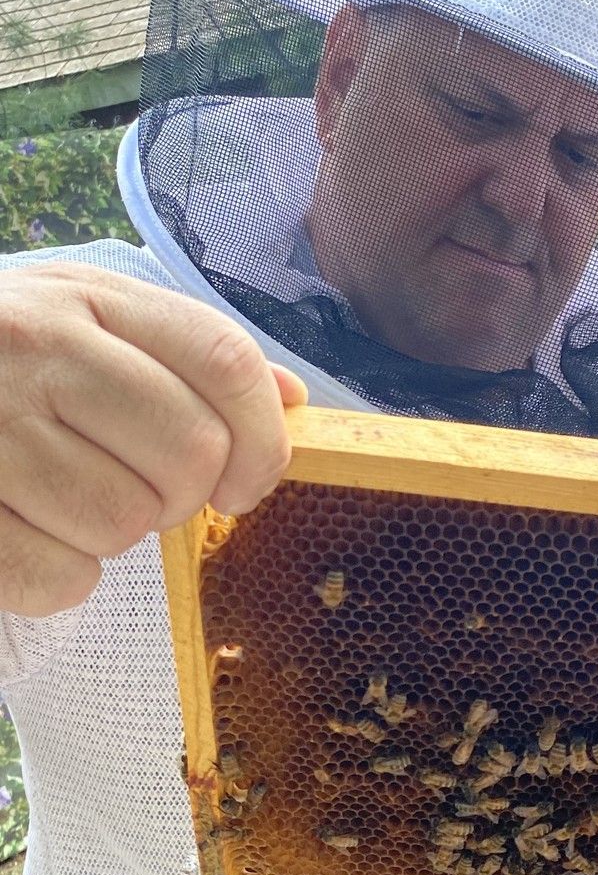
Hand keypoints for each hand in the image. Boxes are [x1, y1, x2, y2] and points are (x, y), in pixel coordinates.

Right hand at [0, 262, 306, 616]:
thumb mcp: (84, 317)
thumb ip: (185, 354)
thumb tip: (293, 402)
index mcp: (87, 295)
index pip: (224, 360)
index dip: (265, 438)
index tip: (252, 482)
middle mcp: (31, 344)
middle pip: (190, 453)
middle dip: (184, 496)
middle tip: (140, 491)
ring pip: (123, 522)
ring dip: (113, 535)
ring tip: (66, 501)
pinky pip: (55, 578)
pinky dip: (58, 580)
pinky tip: (27, 536)